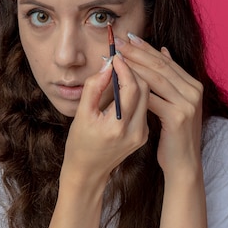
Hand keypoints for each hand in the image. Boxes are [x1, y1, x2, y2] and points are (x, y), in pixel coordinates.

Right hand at [62, 54, 149, 185]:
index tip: (115, 55)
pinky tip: (129, 79)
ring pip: (147, 95)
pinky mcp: (144, 133)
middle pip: (144, 89)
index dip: (125, 67)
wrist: (89, 171)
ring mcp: (142, 133)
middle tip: (121, 56)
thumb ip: (93, 87)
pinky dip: (138, 90)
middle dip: (134, 69)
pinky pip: (145, 104)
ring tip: (124, 64)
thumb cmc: (80, 143)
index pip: (131, 88)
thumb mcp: (81, 114)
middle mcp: (136, 131)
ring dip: (137, 77)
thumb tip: (107, 65)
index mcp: (118, 127)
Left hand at [115, 33, 203, 176]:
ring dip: (134, 66)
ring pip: (156, 78)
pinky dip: (135, 87)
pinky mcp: (177, 117)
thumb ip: (170, 79)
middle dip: (138, 52)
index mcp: (193, 84)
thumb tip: (163, 52)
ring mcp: (188, 103)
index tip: (128, 38)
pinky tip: (121, 81)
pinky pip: (152, 97)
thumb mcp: (174, 102)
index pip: (166, 60)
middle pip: (161, 65)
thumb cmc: (174, 134)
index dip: (146, 48)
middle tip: (119, 42)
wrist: (183, 162)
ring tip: (118, 57)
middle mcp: (193, 91)